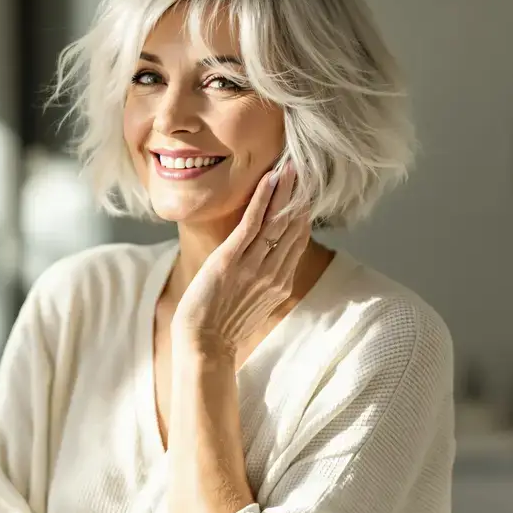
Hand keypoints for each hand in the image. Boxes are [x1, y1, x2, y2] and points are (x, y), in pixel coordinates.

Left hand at [171, 163, 311, 355]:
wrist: (205, 345)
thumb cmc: (223, 328)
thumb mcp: (255, 306)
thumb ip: (266, 285)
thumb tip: (269, 270)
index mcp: (281, 283)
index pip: (298, 240)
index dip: (303, 213)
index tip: (307, 191)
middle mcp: (274, 273)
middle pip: (293, 226)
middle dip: (299, 196)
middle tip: (304, 168)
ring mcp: (254, 266)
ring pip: (277, 220)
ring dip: (285, 190)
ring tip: (291, 166)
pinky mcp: (231, 260)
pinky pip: (252, 224)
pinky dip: (262, 199)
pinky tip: (269, 180)